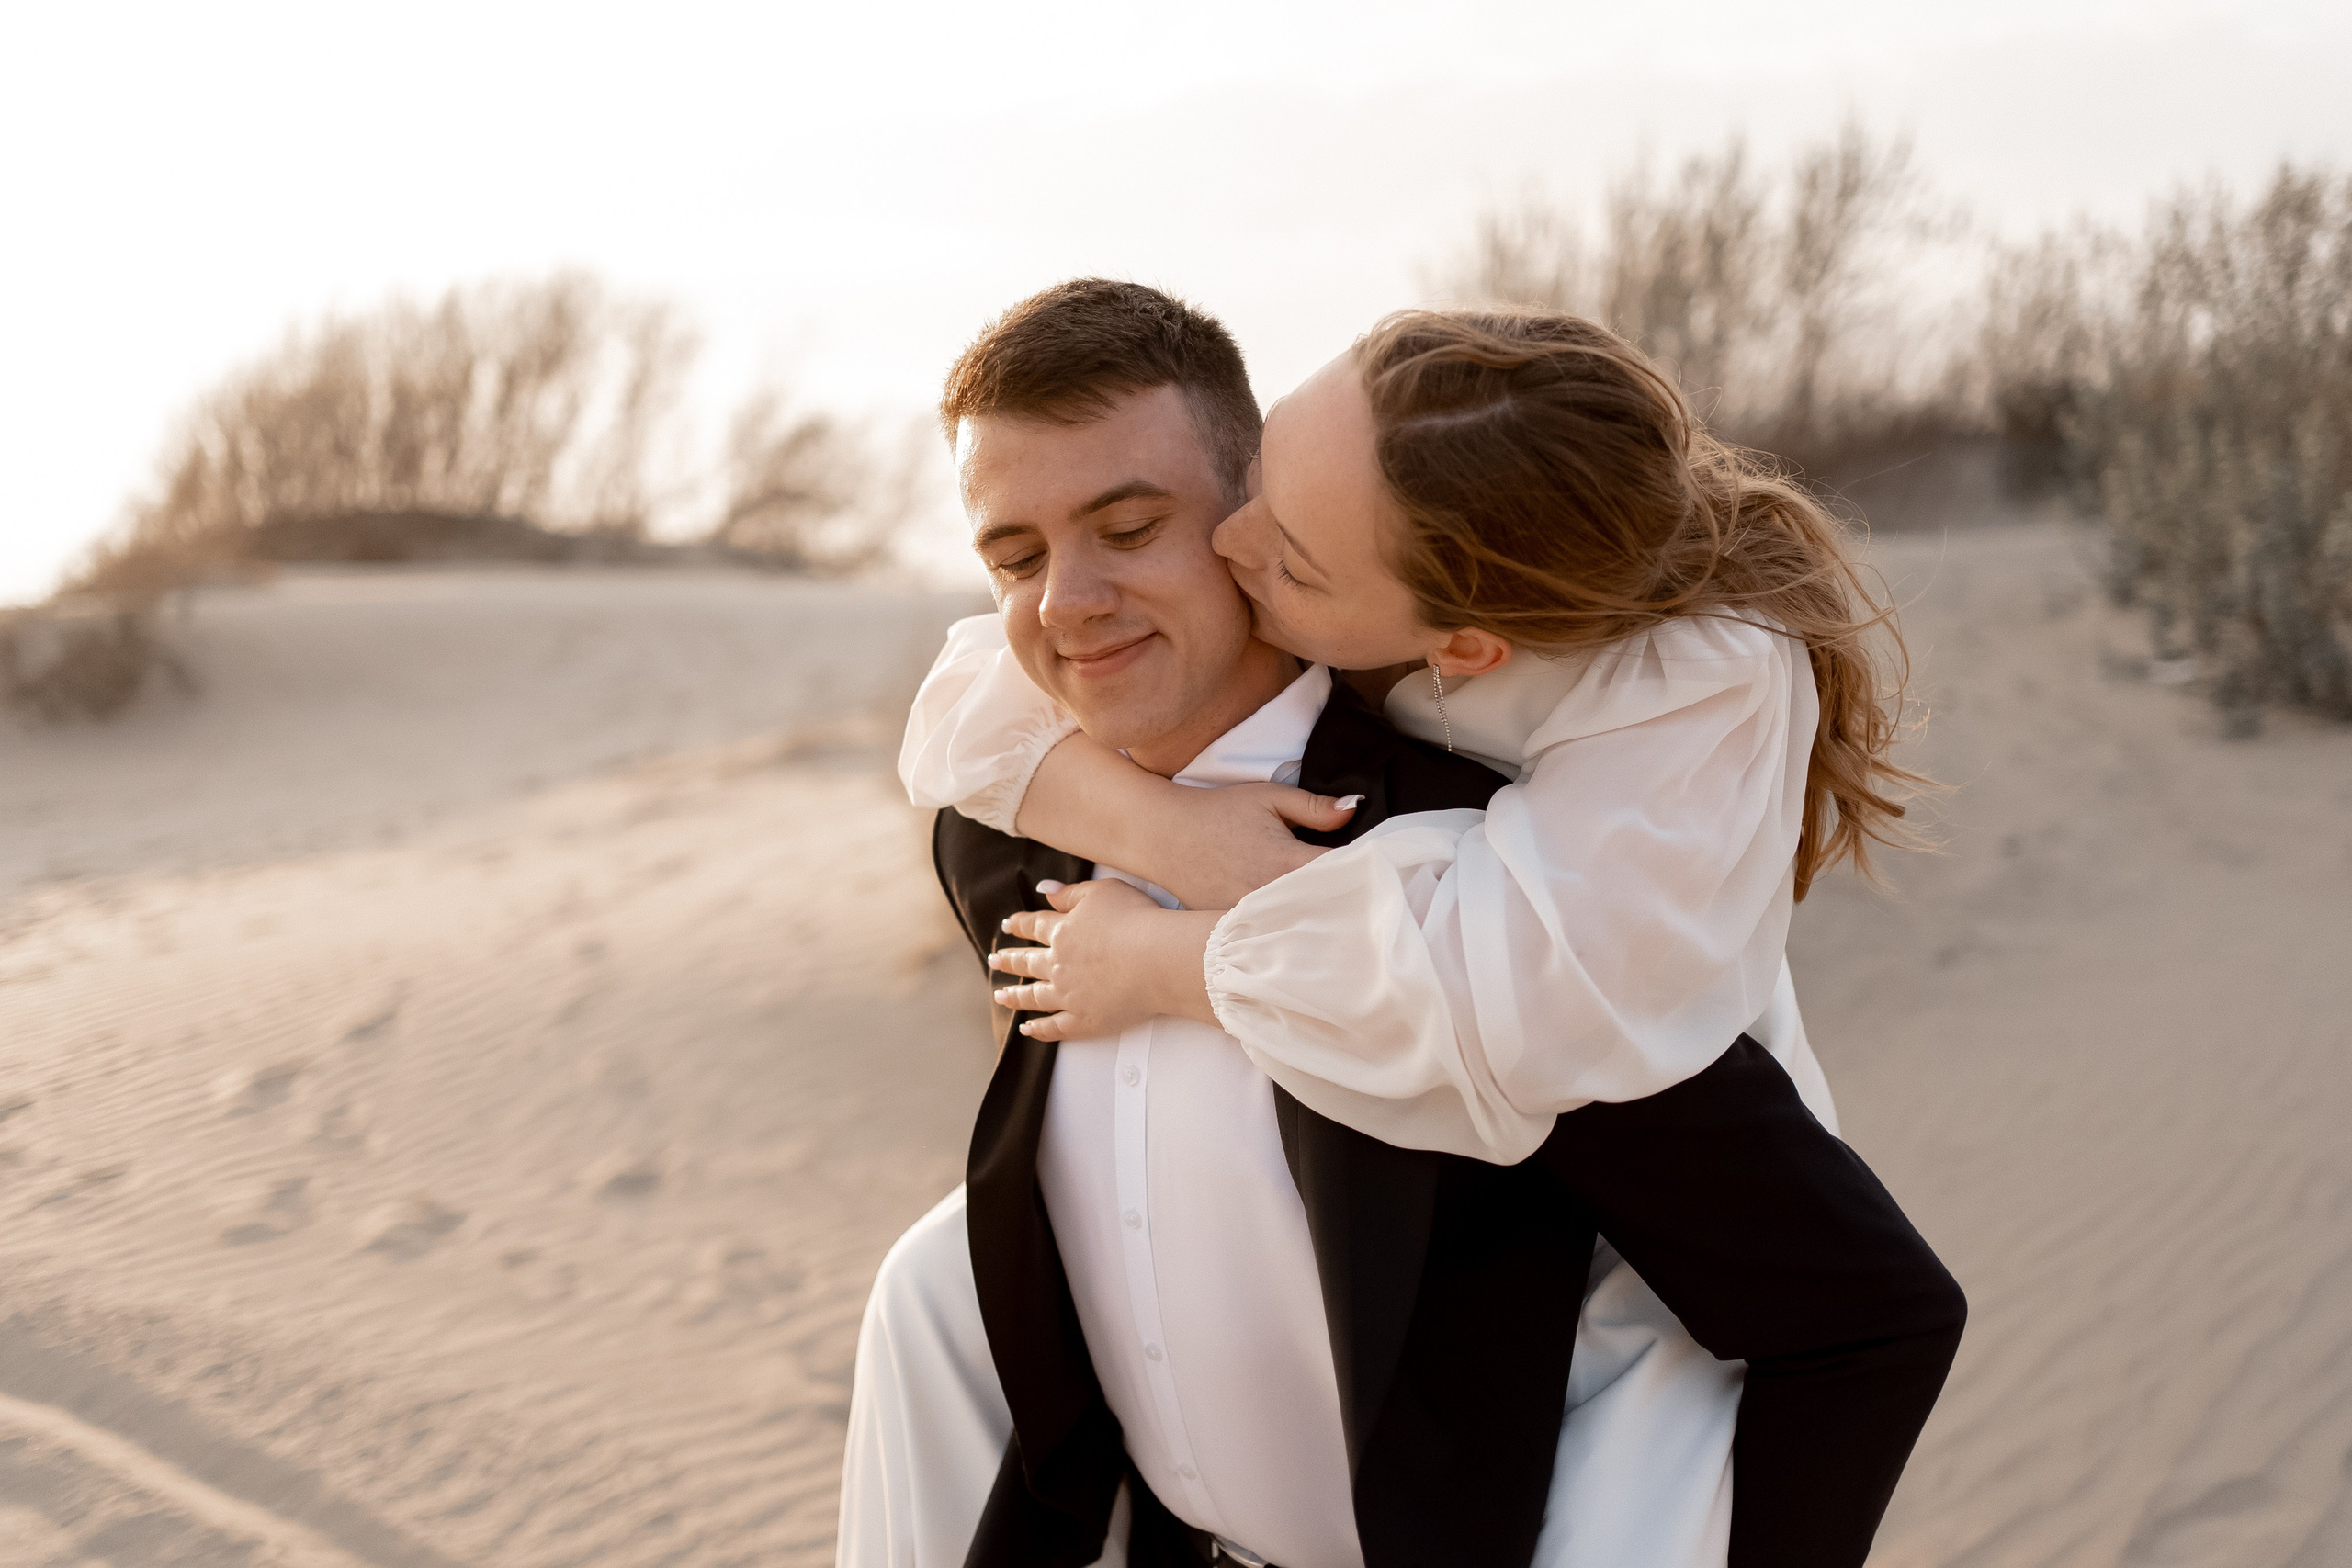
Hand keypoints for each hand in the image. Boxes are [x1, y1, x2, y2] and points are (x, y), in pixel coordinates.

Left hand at [989, 879, 1221, 1041]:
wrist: (1157, 959)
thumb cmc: (1137, 920)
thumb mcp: (1103, 892)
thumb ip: (1070, 892)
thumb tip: (1044, 890)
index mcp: (1063, 932)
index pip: (1034, 926)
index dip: (1019, 925)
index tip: (1007, 926)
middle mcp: (1059, 964)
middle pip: (1027, 962)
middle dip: (1009, 961)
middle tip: (994, 962)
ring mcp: (1068, 995)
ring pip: (1034, 996)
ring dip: (1015, 996)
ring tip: (1000, 996)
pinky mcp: (1084, 1020)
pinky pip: (1055, 1028)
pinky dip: (1039, 1030)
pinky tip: (1027, 1029)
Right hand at [1016, 736, 1359, 910]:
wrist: (1162, 834)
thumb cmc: (1217, 812)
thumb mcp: (1268, 798)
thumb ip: (1314, 807)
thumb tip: (1356, 808)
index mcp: (1285, 862)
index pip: (1342, 878)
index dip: (1369, 879)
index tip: (1390, 882)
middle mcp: (1269, 896)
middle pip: (1326, 914)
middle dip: (1352, 913)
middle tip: (1381, 917)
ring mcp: (1248, 920)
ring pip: (1299, 934)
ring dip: (1322, 932)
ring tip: (1353, 939)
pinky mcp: (1230, 932)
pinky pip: (1269, 942)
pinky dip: (1288, 942)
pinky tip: (1307, 944)